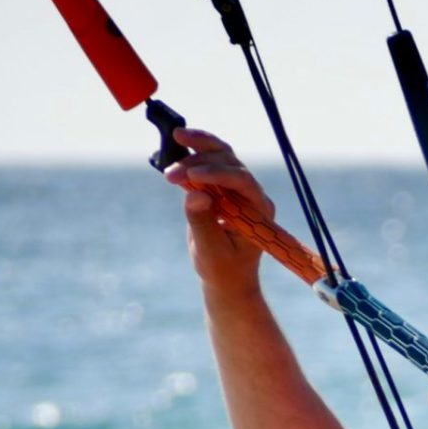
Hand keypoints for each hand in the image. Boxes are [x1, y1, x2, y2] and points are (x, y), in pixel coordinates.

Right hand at [159, 128, 270, 292]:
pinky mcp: (220, 187)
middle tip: (170, 173)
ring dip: (193, 154)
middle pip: (230, 162)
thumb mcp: (210, 251)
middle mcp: (252, 195)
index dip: (216, 173)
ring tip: (168, 166)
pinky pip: (207, 163)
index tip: (190, 175)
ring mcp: (237, 189)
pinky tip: (172, 150)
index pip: (242, 181)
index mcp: (259, 211)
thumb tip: (194, 195)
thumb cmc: (223, 269)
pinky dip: (189, 156)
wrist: (226, 277)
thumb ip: (203, 222)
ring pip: (219, 156)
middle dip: (199, 161)